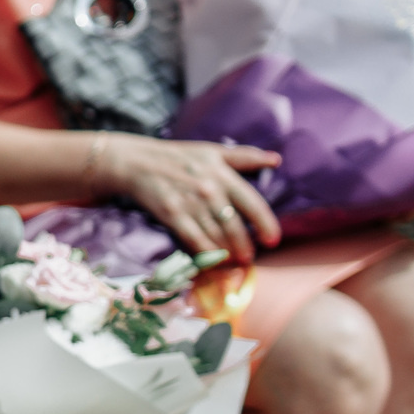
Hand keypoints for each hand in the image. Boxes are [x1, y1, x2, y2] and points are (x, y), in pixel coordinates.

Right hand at [107, 136, 282, 262]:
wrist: (138, 163)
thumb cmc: (179, 157)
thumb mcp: (213, 151)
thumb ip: (245, 156)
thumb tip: (275, 160)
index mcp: (223, 175)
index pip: (253, 204)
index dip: (266, 224)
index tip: (272, 240)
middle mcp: (210, 191)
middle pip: (234, 227)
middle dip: (244, 246)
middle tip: (248, 257)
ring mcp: (191, 204)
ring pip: (216, 236)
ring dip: (227, 253)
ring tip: (233, 261)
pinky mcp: (173, 216)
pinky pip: (194, 240)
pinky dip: (205, 253)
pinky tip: (212, 261)